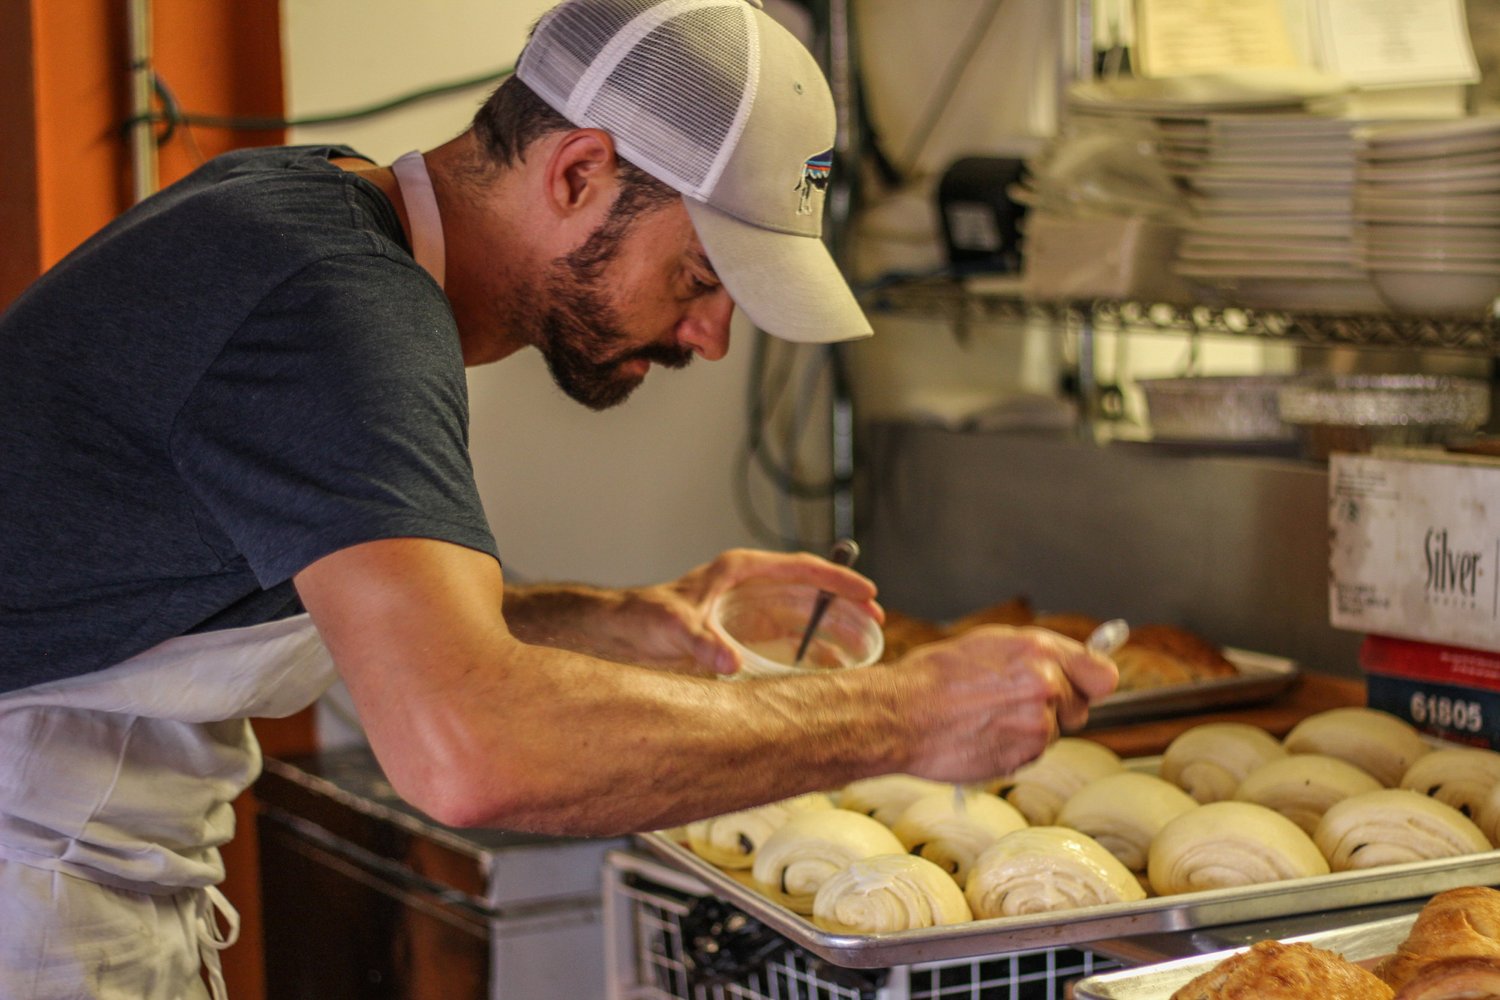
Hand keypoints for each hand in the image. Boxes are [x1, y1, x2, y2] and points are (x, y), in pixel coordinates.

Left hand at [620, 547, 880, 673]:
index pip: (800, 569)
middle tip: (877, 621)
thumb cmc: (642, 617)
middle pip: (808, 590)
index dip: (836, 579)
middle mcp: (748, 586)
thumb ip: (702, 642)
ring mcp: (746, 608)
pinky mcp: (740, 631)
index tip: (867, 592)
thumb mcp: (673, 626)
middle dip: (843, 603)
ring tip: (861, 646)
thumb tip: (732, 664)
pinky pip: (784, 636)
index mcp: (740, 571)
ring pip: (800, 614)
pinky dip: (808, 647)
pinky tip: (825, 668)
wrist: (619, 632)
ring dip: (829, 627)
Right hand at [896, 625, 1118, 782]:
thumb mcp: (987, 644)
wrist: (900, 715)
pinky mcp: (1025, 755)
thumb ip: (1036, 654)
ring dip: (1032, 729)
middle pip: (1080, 706)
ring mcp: (1038, 723)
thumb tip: (1069, 663)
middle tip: (1015, 703)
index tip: (1084, 685)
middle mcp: (1046, 685)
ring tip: (989, 718)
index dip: (1090, 681)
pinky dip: (1015, 748)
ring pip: (1054, 731)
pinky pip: (1034, 753)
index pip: (1101, 673)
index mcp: (1038, 650)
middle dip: (1056, 707)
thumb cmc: (932, 678)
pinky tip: (985, 735)